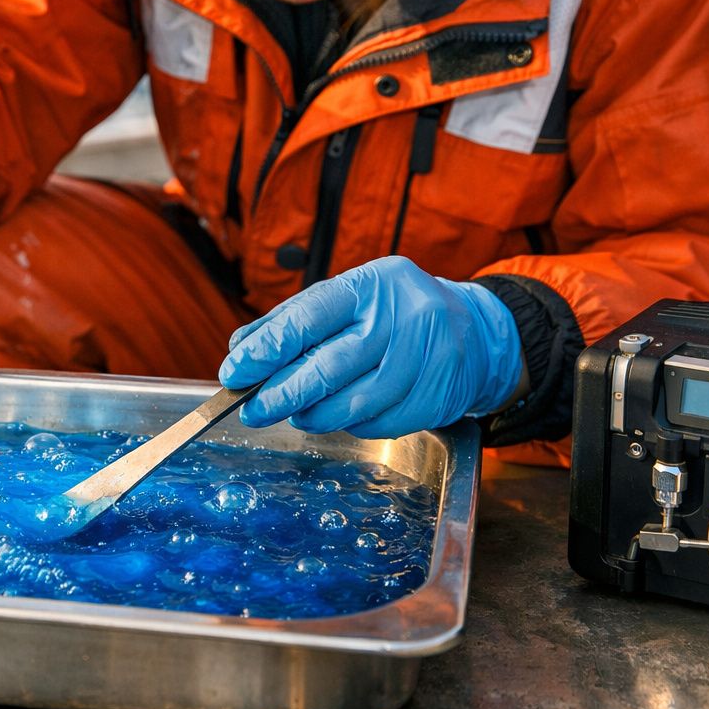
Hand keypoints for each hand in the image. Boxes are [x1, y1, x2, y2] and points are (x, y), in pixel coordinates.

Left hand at [218, 256, 522, 438]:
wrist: (474, 332)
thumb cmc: (394, 313)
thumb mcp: (348, 299)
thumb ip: (293, 319)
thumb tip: (241, 348)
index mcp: (372, 284)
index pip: (309, 316)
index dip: (267, 348)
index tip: (233, 372)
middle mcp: (402, 317)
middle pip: (329, 366)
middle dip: (281, 393)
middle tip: (251, 409)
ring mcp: (424, 359)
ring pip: (354, 403)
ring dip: (313, 415)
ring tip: (293, 414)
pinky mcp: (436, 396)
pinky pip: (379, 423)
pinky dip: (349, 424)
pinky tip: (338, 415)